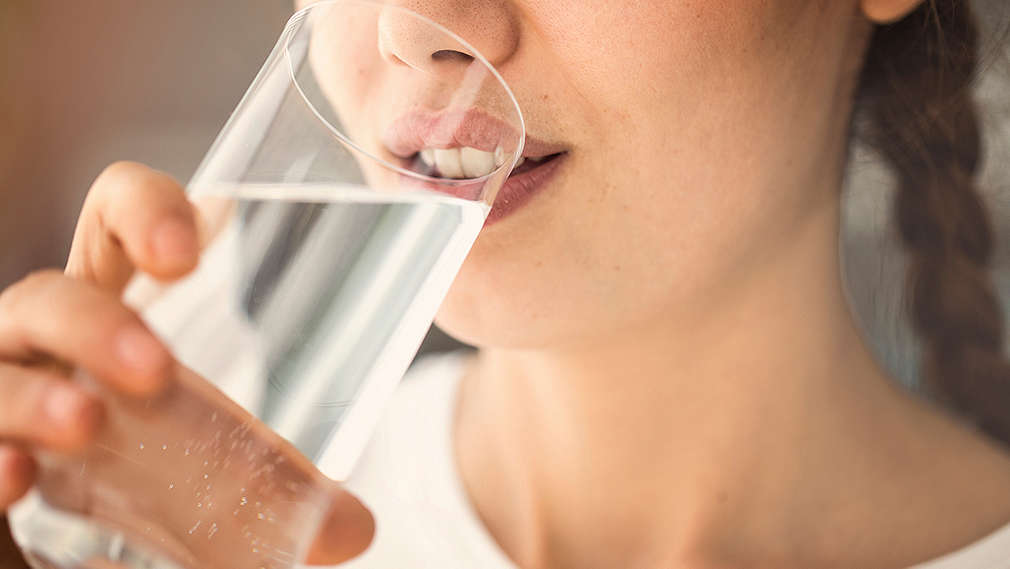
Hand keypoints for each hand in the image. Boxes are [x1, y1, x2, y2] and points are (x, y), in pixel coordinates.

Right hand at [0, 162, 373, 564]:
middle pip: (46, 297)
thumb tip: (350, 528)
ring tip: (80, 422)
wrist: (77, 543)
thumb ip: (271, 481)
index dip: (140, 210)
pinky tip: (14, 480)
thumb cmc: (148, 475)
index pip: (112, 225)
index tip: (185, 254)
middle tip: (155, 370)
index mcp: (109, 313)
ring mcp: (6, 396)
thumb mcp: (214, 464)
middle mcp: (45, 348)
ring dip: (28, 394)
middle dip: (93, 323)